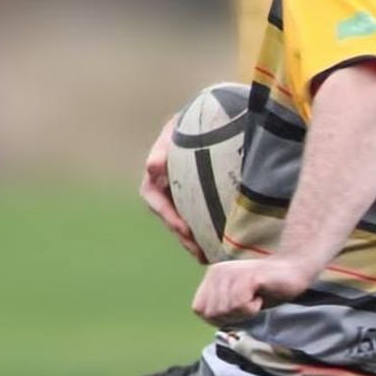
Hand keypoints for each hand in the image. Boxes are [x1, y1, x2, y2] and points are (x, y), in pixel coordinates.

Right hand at [139, 114, 207, 263]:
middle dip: (183, 238)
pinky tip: (223, 248)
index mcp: (156, 174)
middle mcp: (167, 188)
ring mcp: (183, 196)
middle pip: (171, 219)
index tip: (183, 229)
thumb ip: (163, 147)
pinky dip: (209, 234)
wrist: (216, 118)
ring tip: (210, 258)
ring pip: (185, 225)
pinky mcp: (199, 201)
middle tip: (198, 251)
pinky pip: (201, 221)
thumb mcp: (176, 128)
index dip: (168, 216)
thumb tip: (152, 167)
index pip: (154, 199)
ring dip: (195, 242)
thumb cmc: (193, 120)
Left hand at [191, 257, 311, 327]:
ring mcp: (231, 273)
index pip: (200, 310)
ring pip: (227, 310)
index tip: (238, 308)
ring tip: (255, 297)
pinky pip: (240, 305)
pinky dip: (253, 308)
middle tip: (249, 303)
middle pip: (213, 314)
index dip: (219, 317)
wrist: (292, 272)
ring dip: (245, 311)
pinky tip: (260, 295)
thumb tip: (210, 320)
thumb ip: (218, 308)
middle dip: (233, 316)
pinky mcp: (246, 277)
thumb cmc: (264, 290)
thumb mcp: (234, 301)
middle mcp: (217, 272)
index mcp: (211, 277)